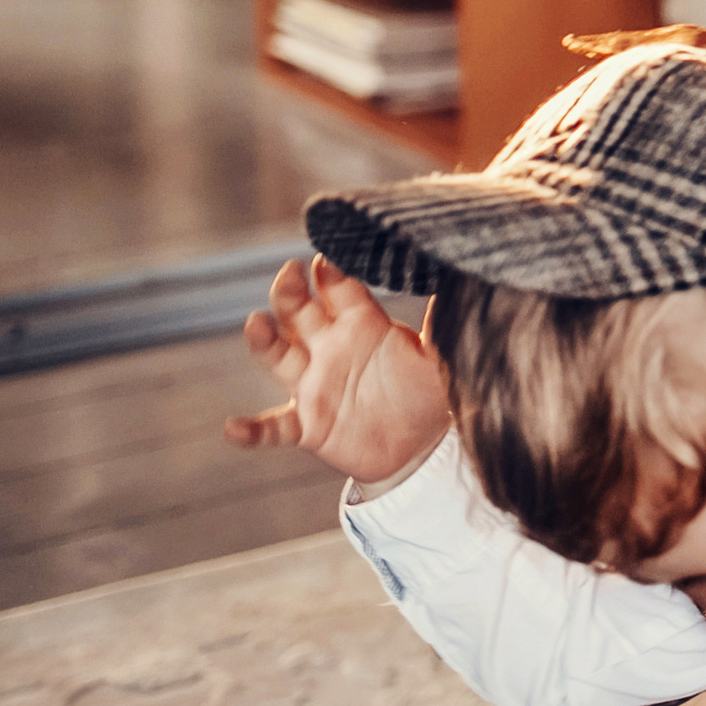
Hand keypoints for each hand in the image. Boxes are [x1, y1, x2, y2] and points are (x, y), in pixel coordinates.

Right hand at [222, 257, 451, 491]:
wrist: (420, 447)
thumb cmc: (426, 390)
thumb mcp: (439, 356)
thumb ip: (445, 324)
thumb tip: (472, 279)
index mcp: (362, 323)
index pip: (340, 289)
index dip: (332, 274)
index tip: (328, 258)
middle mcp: (330, 347)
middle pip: (300, 312)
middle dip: (291, 292)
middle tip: (290, 273)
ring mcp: (314, 384)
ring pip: (279, 357)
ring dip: (264, 341)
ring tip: (255, 325)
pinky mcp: (308, 424)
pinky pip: (274, 427)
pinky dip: (252, 430)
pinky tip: (233, 429)